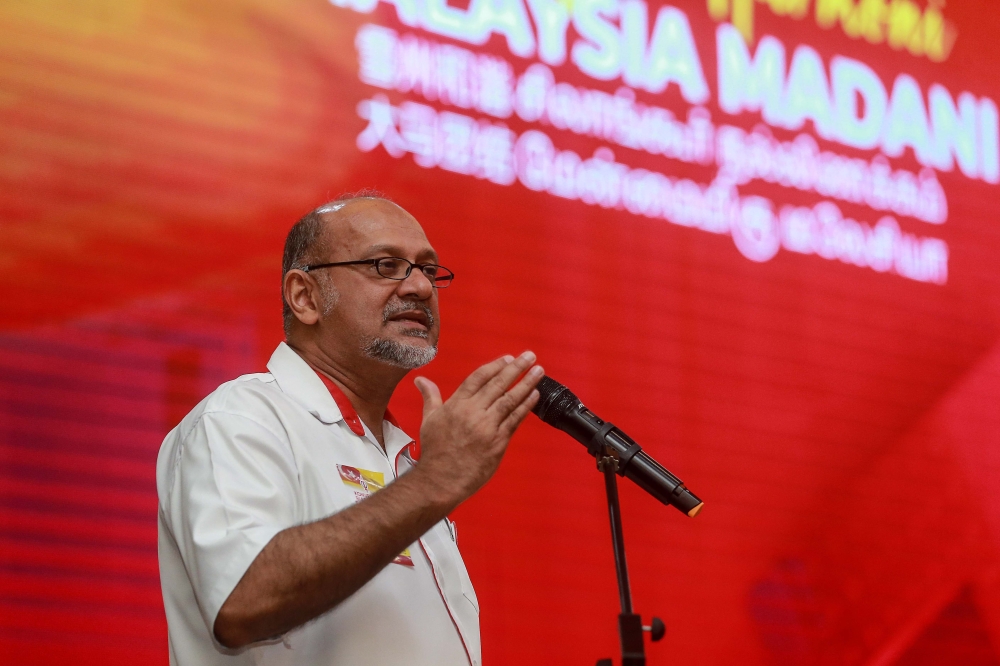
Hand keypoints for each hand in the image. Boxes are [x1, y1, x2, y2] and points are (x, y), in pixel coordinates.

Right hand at [412, 352, 542, 506]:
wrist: (441, 479)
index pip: (478, 377)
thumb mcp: (429, 419)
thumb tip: (420, 379)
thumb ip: (430, 396)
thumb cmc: (435, 450)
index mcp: (456, 404)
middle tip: (530, 356)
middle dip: (516, 368)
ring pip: (510, 400)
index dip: (495, 366)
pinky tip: (535, 395)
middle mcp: (473, 412)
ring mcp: (487, 427)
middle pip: (498, 384)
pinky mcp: (498, 442)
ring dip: (526, 384)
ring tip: (539, 371)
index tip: (508, 358)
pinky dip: (526, 406)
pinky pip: (515, 419)